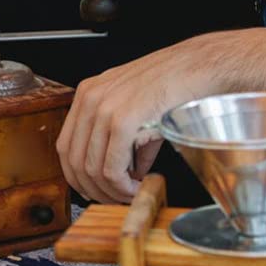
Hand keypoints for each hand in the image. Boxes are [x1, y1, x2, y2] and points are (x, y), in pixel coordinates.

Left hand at [57, 38, 219, 203]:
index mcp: (88, 93)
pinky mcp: (123, 120)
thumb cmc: (174, 82)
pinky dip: (122, 186)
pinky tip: (137, 187)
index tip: (93, 189)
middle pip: (74, 161)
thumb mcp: (135, 106)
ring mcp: (104, 109)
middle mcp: (90, 99)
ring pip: (92, 168)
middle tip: (113, 199)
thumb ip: (122, 138)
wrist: (200, 66)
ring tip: (130, 194)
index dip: (78, 176)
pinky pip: (112, 168)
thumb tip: (127, 172)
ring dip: (110, 190)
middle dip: (93, 189)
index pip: (65, 146)